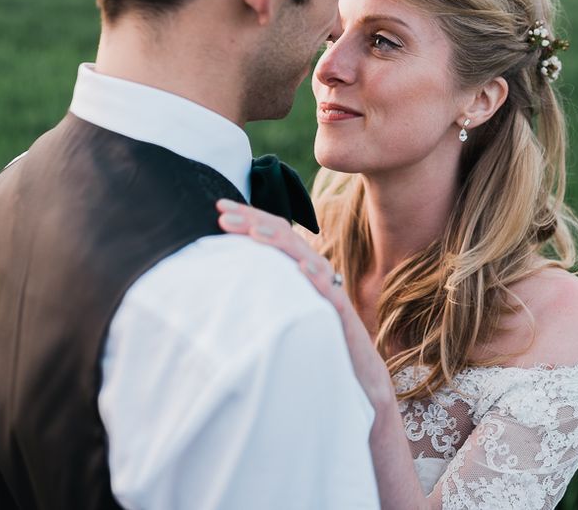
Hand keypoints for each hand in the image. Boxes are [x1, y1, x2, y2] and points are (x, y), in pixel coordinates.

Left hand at [216, 199, 394, 410]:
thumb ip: (267, 285)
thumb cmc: (318, 335)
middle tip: (223, 211)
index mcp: (299, 266)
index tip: (219, 207)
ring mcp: (328, 291)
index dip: (248, 217)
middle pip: (285, 237)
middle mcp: (314, 271)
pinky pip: (330, 294)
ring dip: (279, 242)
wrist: (358, 371)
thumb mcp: (287, 304)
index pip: (273, 233)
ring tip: (254, 232)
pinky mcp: (340, 314)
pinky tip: (301, 269)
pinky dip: (315, 279)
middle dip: (253, 220)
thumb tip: (228, 275)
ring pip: (305, 259)